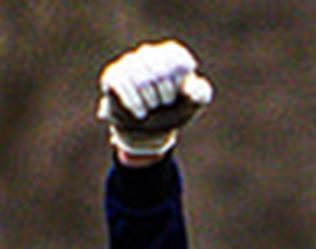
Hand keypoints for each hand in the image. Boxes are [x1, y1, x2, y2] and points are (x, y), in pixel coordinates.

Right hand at [96, 40, 214, 157]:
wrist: (148, 129)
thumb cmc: (173, 111)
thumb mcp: (192, 105)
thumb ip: (201, 93)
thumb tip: (194, 87)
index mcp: (172, 54)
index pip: (178, 59)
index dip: (179, 82)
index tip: (179, 93)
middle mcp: (149, 53)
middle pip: (160, 70)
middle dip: (165, 93)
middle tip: (165, 103)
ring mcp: (129, 63)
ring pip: (140, 78)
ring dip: (151, 100)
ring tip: (153, 107)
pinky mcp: (113, 76)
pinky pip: (122, 85)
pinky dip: (135, 103)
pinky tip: (141, 114)